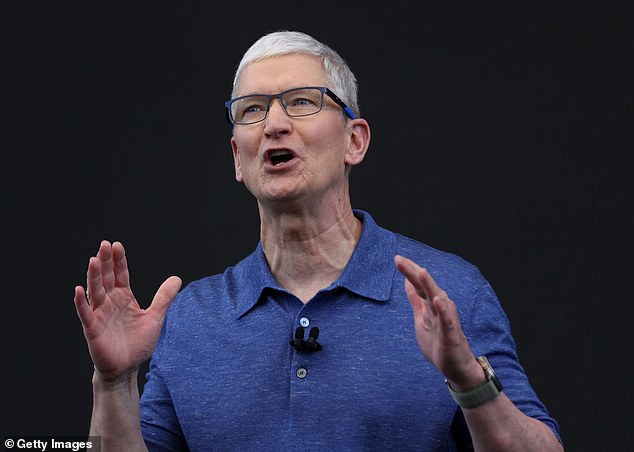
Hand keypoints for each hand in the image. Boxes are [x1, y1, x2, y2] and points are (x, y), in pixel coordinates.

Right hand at [74, 241, 180, 382]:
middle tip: (104, 244)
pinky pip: (86, 314)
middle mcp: (110, 303)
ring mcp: (100, 315)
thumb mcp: (155, 317)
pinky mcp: (92, 329)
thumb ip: (164, 297)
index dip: (119, 261)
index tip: (117, 245)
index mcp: (124, 298)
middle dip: (106, 262)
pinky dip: (81, 302)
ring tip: (93, 260)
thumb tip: (177, 277)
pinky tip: (78, 289)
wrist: (126, 368)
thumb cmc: (138, 343)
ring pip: (95, 292)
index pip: (120, 275)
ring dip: (94, 276)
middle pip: (107, 278)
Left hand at [394, 255, 482, 388]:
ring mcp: (446, 320)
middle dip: (413, 272)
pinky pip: (447, 321)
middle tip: (399, 260)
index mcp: (431, 304)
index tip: (397, 258)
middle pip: (425, 286)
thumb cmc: (438, 341)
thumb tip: (407, 281)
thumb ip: (416, 299)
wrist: (456, 367)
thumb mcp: (421, 318)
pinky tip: (437, 300)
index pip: (418, 284)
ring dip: (429, 285)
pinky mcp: (451, 335)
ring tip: (421, 271)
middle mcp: (440, 307)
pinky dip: (442, 310)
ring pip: (437, 299)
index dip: (409, 271)